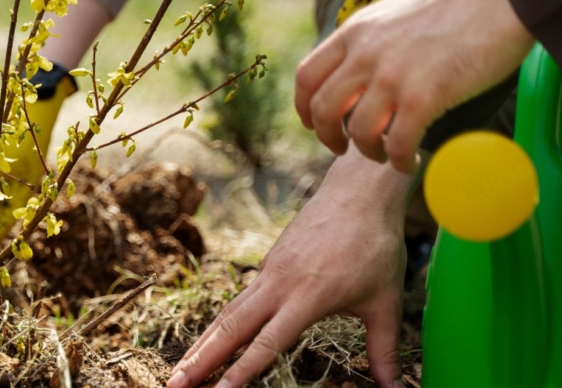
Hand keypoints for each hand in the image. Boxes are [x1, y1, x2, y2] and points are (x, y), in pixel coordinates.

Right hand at [169, 151, 410, 387]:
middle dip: (201, 360)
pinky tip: (209, 340)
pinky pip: (238, 299)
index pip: (267, 342)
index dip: (242, 370)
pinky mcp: (268, 263)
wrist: (358, 192)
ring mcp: (269, 272)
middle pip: (231, 328)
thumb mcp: (386, 302)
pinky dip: (219, 324)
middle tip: (175, 386)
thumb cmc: (375, 246)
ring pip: (227, 313)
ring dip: (202, 343)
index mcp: (307, 297)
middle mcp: (279, 284)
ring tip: (180, 370)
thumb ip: (384, 350)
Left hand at [296, 0, 532, 171]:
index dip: (304, 108)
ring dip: (369, 151)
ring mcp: (391, 77)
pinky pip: (397, 143)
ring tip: (385, 154)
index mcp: (354, 33)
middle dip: (328, 138)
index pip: (307, 77)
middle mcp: (365, 55)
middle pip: (323, 110)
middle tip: (343, 149)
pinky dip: (399, 160)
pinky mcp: (423, 97)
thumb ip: (371, 39)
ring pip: (358, 132)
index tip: (313, 124)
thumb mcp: (393, 14)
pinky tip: (409, 162)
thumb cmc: (457, 3)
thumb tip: (358, 65)